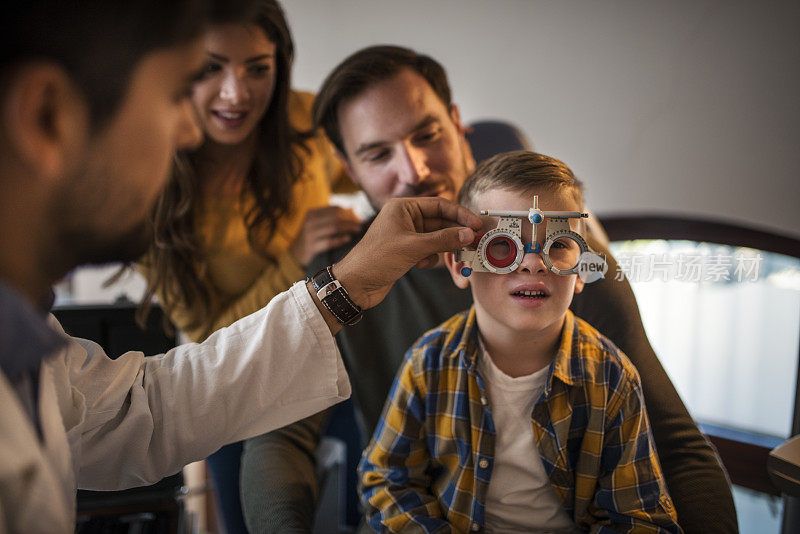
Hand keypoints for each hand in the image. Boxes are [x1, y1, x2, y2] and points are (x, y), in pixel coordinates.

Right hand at [289, 206, 361, 267]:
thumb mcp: (317, 224)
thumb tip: (353, 209)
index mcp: (312, 213)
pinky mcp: (311, 247)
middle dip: (351, 220)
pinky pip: (328, 242)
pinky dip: (340, 240)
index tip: (359, 218)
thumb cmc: (311, 238)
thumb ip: (332, 217)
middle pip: (336, 217)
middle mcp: (310, 221)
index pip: (335, 209)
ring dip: (348, 228)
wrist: (295, 254)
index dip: (349, 213)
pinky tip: (348, 239)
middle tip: (361, 225)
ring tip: (358, 231)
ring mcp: (309, 234)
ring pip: (333, 228)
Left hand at [332, 197, 480, 309]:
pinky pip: (429, 250)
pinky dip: (431, 257)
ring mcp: (406, 234)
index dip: (460, 214)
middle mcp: (405, 218)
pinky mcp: (407, 251)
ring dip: (443, 248)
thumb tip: (468, 234)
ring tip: (453, 257)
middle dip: (455, 233)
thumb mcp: (413, 247)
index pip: (440, 205)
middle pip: (441, 221)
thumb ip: (443, 239)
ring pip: (437, 238)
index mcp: (403, 207)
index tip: (477, 224)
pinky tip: (422, 265)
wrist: (356, 285)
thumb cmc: (377, 259)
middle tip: (474, 242)